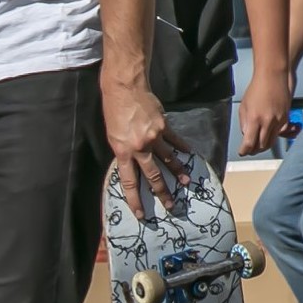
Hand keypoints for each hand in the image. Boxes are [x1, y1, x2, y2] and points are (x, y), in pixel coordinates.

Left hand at [103, 83, 187, 215]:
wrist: (125, 89)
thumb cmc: (114, 111)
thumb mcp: (113, 136)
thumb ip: (124, 151)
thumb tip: (134, 164)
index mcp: (123, 152)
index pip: (129, 182)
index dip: (134, 200)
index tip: (141, 213)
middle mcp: (139, 148)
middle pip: (153, 176)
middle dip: (162, 193)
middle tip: (170, 205)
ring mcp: (153, 137)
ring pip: (168, 160)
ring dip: (178, 173)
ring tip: (186, 183)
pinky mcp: (163, 126)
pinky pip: (174, 141)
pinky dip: (182, 148)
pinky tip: (189, 155)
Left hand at [237, 69, 292, 157]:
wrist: (273, 77)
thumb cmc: (257, 88)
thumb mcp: (244, 106)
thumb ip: (244, 123)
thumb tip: (246, 135)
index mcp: (255, 119)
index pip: (249, 143)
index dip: (245, 150)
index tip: (242, 152)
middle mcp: (268, 121)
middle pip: (262, 145)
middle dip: (255, 150)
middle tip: (250, 150)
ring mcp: (278, 120)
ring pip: (272, 141)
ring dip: (263, 145)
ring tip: (257, 145)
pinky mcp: (286, 118)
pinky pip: (278, 132)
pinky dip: (272, 136)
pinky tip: (266, 134)